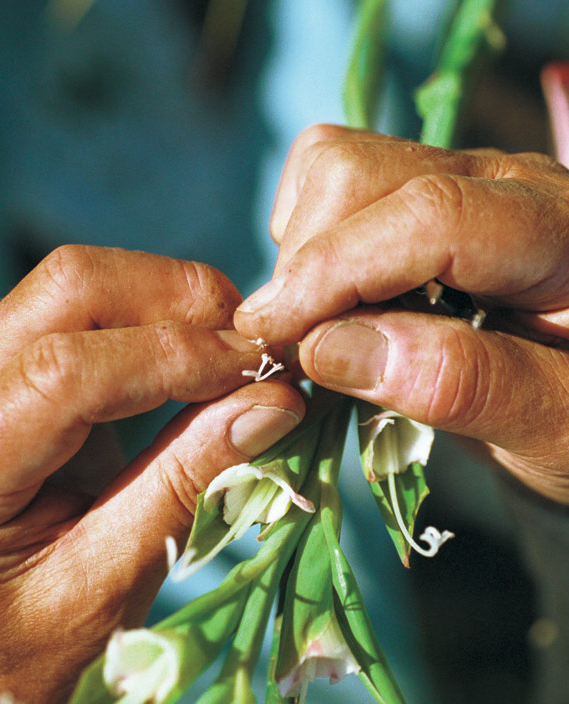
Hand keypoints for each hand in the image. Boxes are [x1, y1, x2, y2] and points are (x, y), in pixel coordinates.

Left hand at [0, 245, 303, 703]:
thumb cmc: (12, 653)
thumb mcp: (101, 589)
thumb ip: (183, 488)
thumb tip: (274, 404)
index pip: (70, 368)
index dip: (180, 356)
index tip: (264, 374)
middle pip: (72, 288)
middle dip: (180, 300)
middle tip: (252, 353)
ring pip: (78, 288)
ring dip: (171, 304)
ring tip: (232, 359)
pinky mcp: (12, 379)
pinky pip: (84, 318)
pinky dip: (153, 325)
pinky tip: (194, 365)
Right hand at [234, 124, 568, 504]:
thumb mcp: (554, 427)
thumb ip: (462, 384)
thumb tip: (331, 348)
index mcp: (558, 232)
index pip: (429, 215)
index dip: (335, 271)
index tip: (273, 335)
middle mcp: (503, 183)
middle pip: (361, 170)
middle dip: (306, 264)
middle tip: (300, 351)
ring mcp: (458, 182)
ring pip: (337, 166)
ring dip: (301, 252)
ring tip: (320, 329)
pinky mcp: (423, 195)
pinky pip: (334, 187)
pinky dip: (307, 243)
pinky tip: (335, 302)